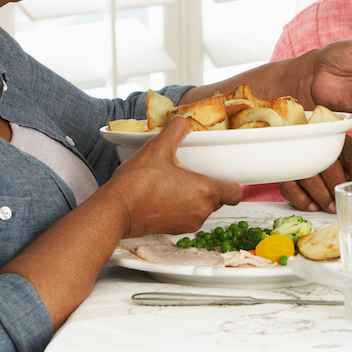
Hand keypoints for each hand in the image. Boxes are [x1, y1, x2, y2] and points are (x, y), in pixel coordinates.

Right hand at [110, 117, 242, 236]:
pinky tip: (166, 193)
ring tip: (177, 180)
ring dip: (196, 196)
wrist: (116, 211)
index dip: (231, 181)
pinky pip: (188, 216)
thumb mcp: (158, 148)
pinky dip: (183, 206)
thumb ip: (176, 130)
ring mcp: (188, 224)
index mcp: (204, 191)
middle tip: (194, 170)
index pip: (235, 192)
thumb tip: (183, 121)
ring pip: (203, 208)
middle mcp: (200, 211)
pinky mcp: (174, 230)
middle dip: (210, 185)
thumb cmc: (137, 184)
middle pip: (219, 199)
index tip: (221, 172)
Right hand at [278, 136, 351, 212]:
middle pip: (325, 165)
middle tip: (342, 201)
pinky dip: (301, 199)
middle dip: (335, 185)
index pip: (350, 156)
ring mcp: (299, 160)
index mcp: (339, 144)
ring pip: (306, 176)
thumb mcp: (350, 163)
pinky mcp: (287, 174)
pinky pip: (288, 187)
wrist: (313, 158)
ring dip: (320, 194)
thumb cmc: (336, 162)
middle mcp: (317, 148)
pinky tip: (313, 206)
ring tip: (331, 207)